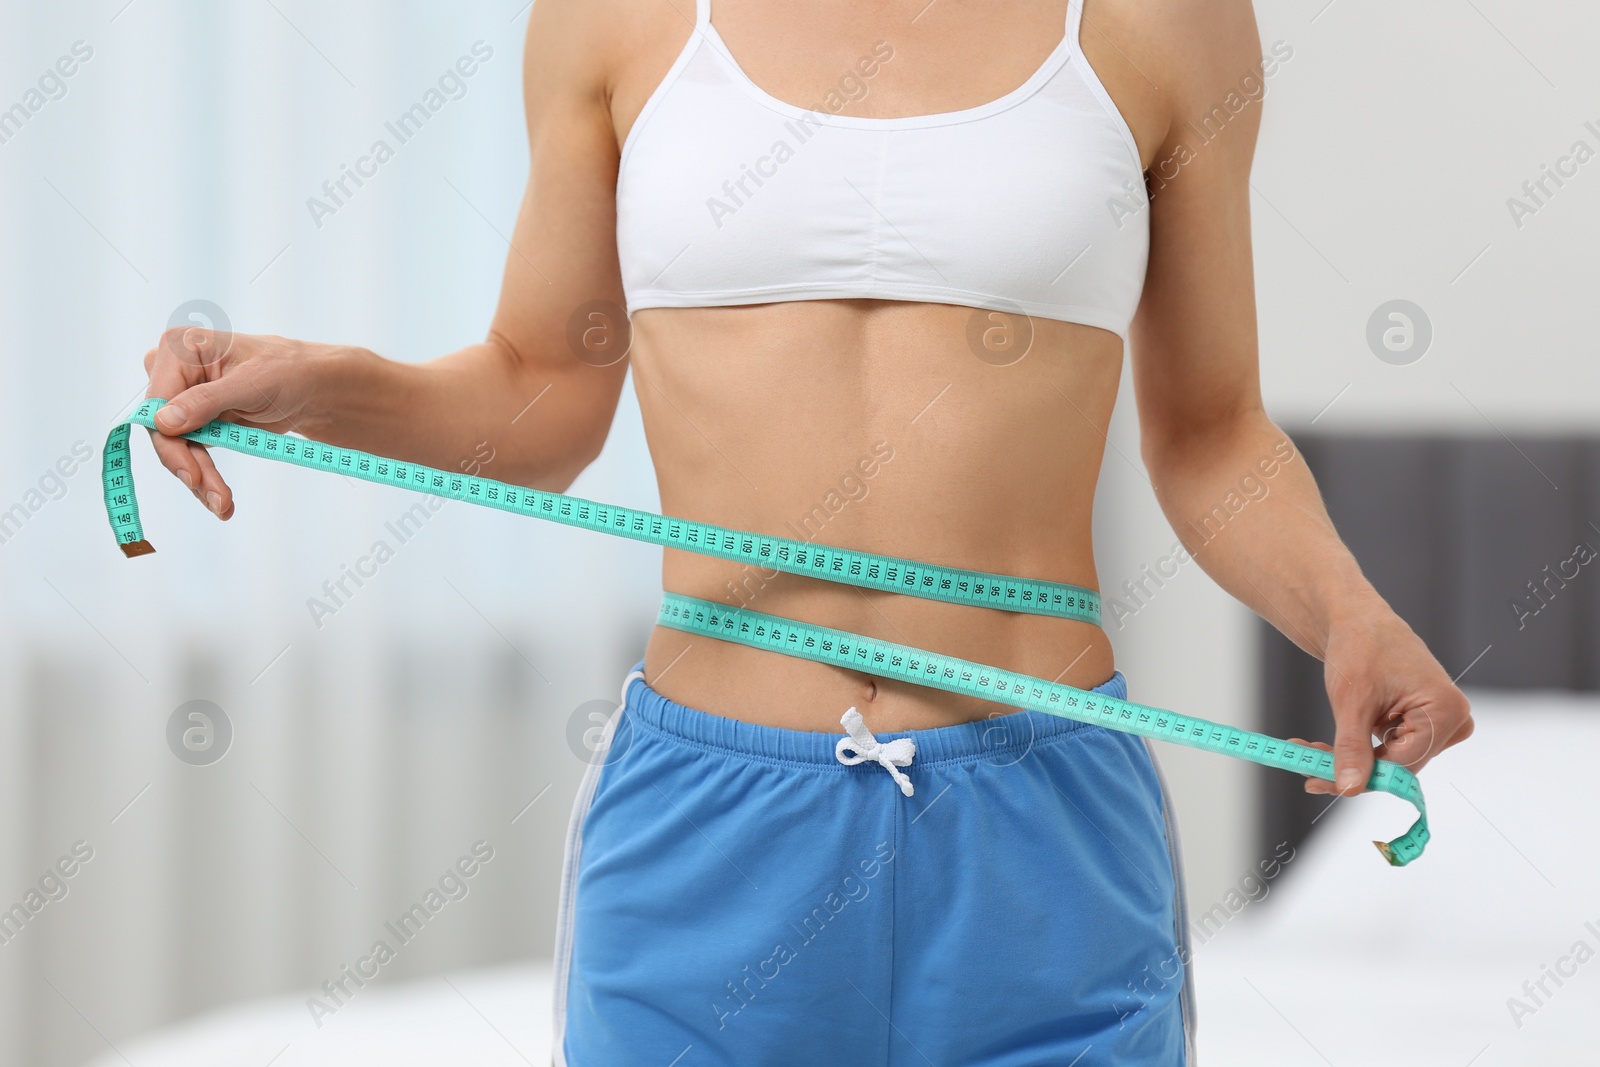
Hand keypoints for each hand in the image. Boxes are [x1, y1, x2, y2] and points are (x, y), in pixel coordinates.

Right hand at [142, 327, 345, 519]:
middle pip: (163, 428)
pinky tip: (220, 499)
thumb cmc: (287, 371)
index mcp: (180, 348)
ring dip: (198, 478)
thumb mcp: (251, 383)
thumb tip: (164, 421)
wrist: (311, 388)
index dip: (169, 439)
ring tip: (223, 505)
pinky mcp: (197, 422)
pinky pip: (191, 454)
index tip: (189, 472)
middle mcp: (174, 372)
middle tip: (212, 497)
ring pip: (176, 447)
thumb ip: (206, 401)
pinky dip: (205, 477)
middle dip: (187, 465)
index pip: (158, 400)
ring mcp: (184, 399)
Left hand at [1293, 610, 1473, 795]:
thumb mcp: (1352, 701)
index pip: (1403, 766)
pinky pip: (1387, 750)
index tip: (1317, 781)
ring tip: (1306, 750)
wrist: (1357, 620)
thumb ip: (1352, 748)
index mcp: (1445, 711)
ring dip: (1348, 759)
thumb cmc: (1361, 646)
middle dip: (1349, 767)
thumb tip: (1348, 788)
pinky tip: (1321, 746)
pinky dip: (1355, 749)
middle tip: (1304, 766)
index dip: (1360, 777)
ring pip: (1388, 762)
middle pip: (1397, 767)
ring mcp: (1438, 724)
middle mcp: (1452, 720)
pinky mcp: (1420, 724)